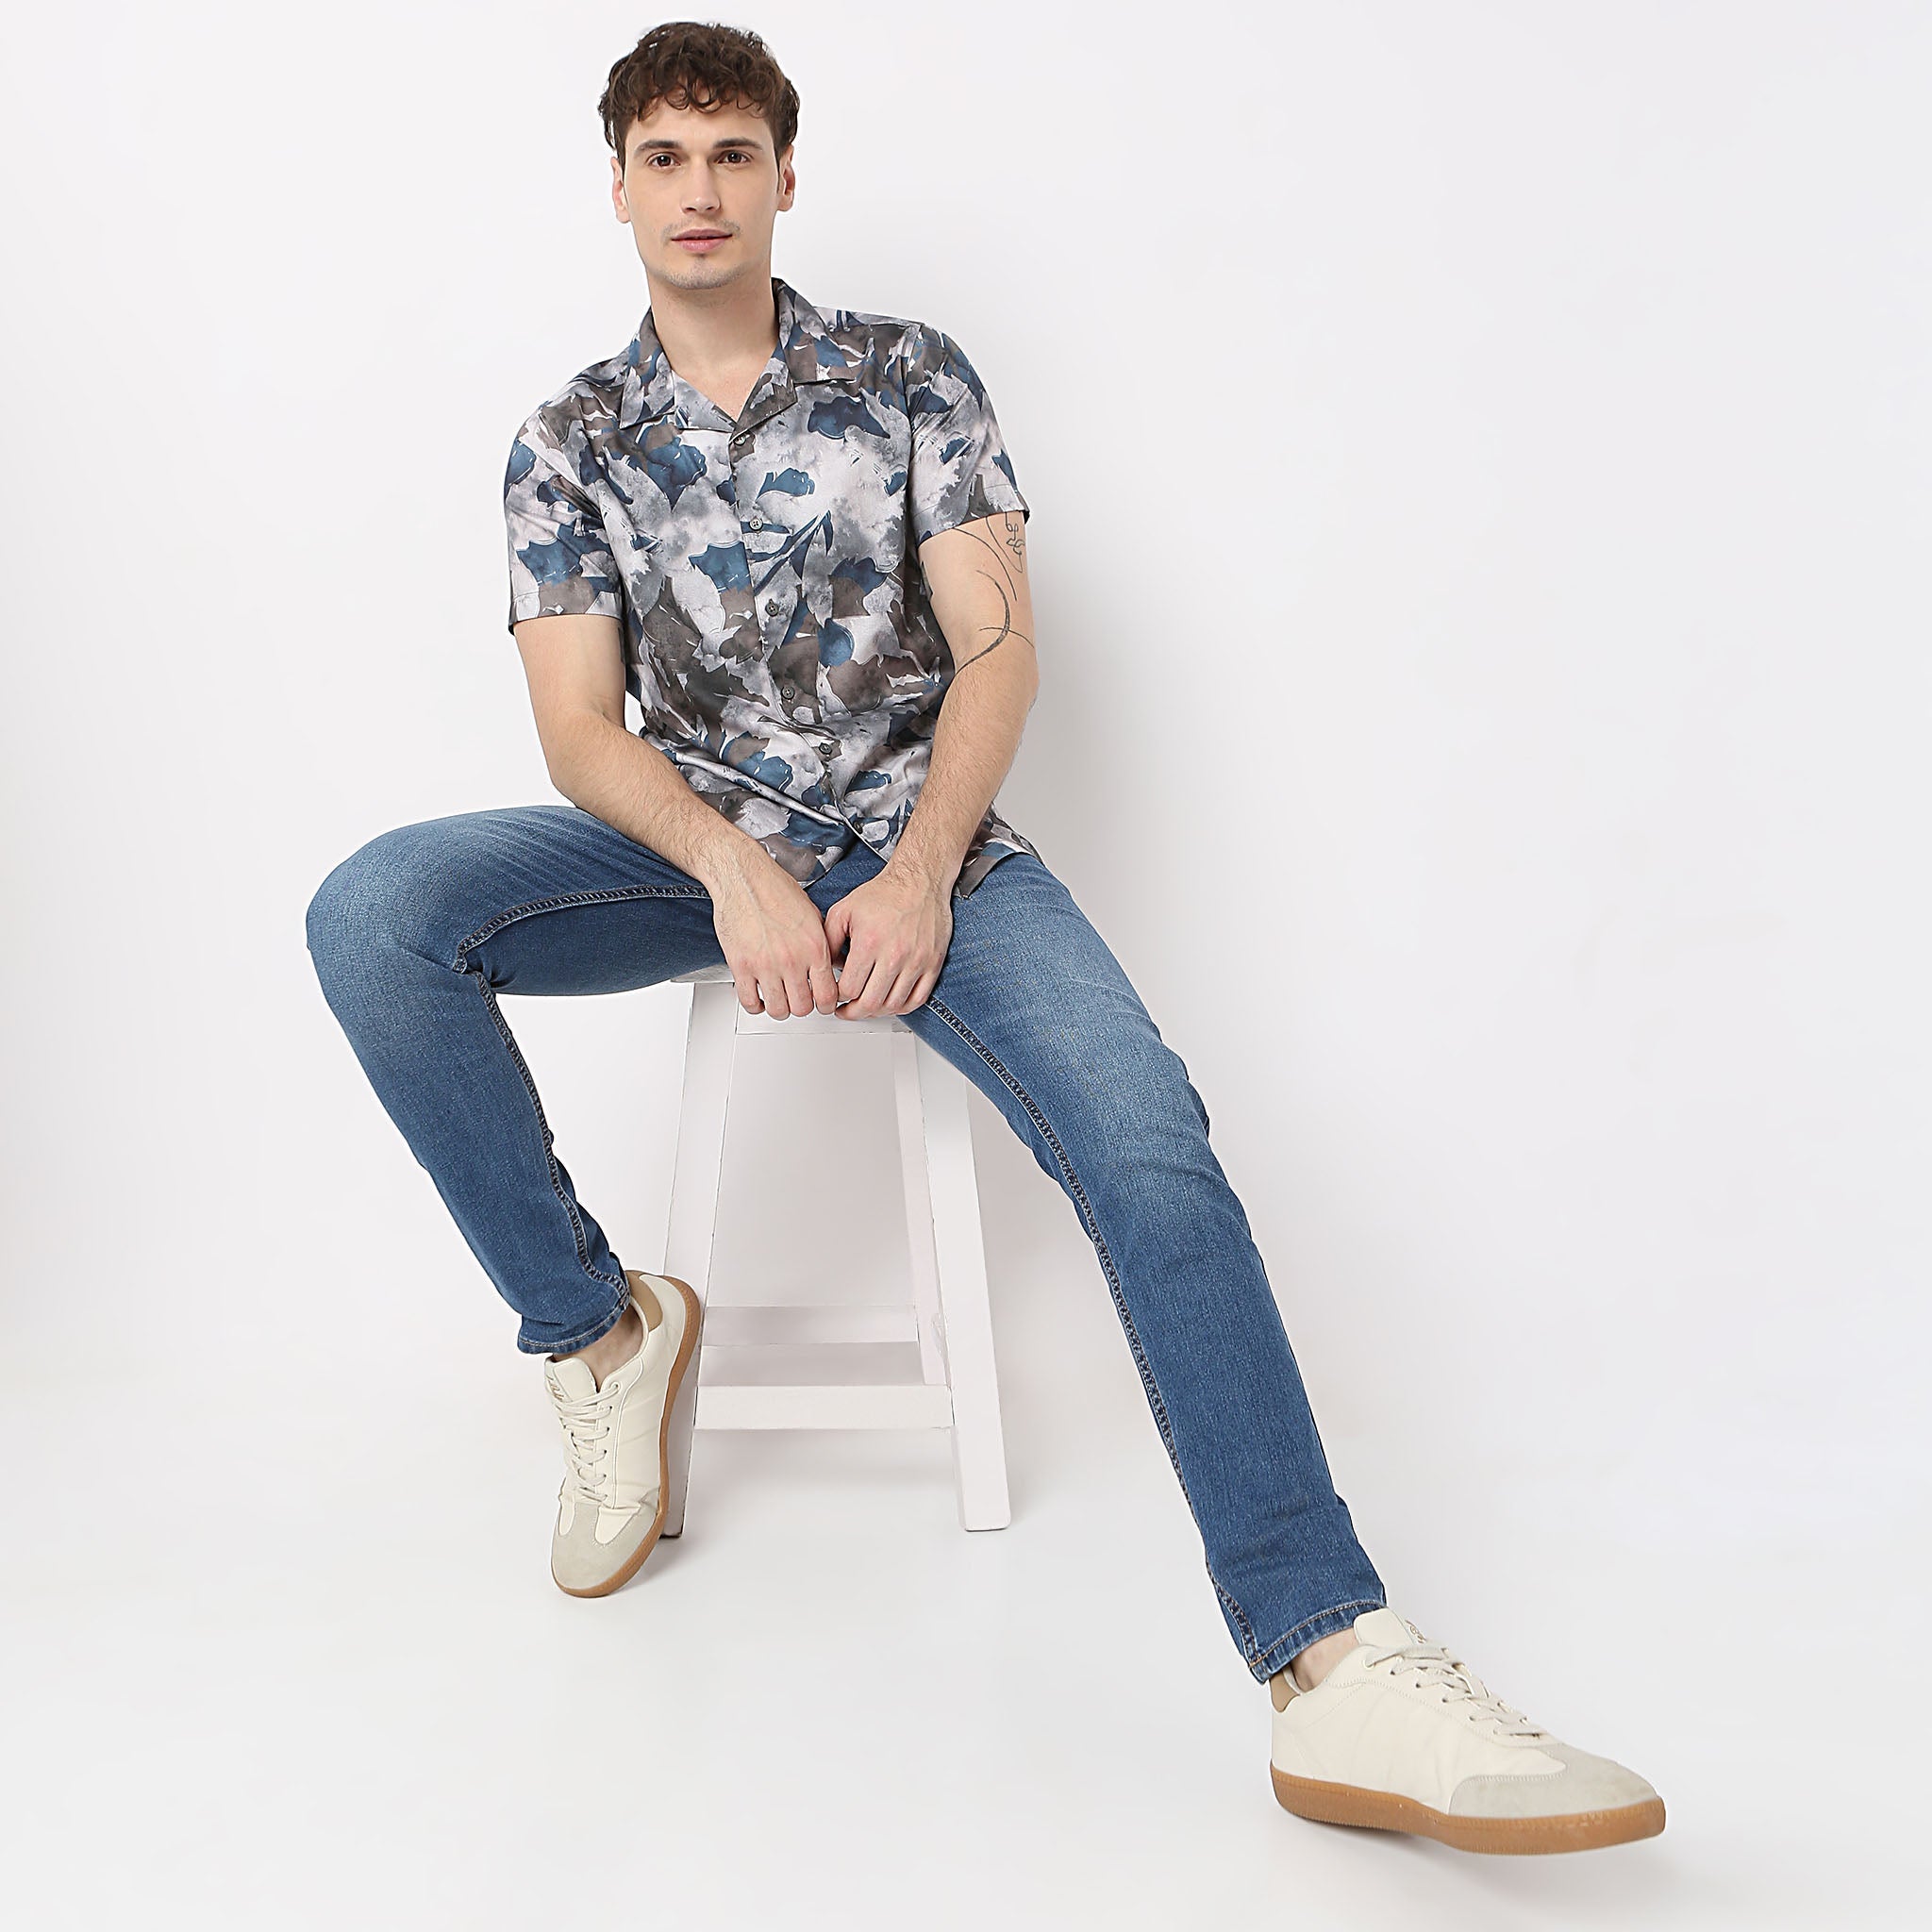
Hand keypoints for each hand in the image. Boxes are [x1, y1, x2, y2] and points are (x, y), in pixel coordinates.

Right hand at [706, 847, 840, 1018]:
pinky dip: (755, 1005)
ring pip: (778, 1010)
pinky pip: (749, 1002)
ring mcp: (765, 965)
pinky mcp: (740, 966)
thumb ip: (823, 944)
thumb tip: (834, 965)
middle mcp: (792, 959)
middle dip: (802, 1007)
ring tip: (779, 998)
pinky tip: (759, 996)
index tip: (821, 1003)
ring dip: (780, 1008)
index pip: (827, 995)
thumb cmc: (775, 890)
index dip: (825, 1004)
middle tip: (799, 999)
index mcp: (814, 947)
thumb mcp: (813, 915)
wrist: (744, 877)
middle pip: (803, 1008)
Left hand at [822, 861, 953, 1018]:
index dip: (837, 997)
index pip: (848, 989)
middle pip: (870, 1003)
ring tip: (866, 1007)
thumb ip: (829, 941)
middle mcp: (893, 955)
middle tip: (846, 1011)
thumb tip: (826, 969)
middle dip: (852, 1012)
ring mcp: (916, 962)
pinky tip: (890, 1003)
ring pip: (893, 1005)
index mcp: (869, 942)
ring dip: (876, 1012)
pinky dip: (901, 1008)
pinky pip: (917, 999)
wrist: (919, 881)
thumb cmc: (883, 894)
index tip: (835, 996)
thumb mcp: (844, 911)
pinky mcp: (932, 964)